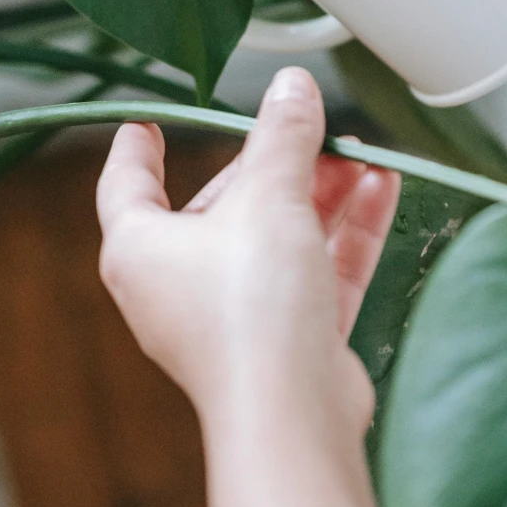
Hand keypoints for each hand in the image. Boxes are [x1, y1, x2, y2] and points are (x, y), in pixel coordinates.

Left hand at [96, 67, 399, 440]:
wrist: (292, 416)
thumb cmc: (251, 311)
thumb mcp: (270, 199)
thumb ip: (283, 138)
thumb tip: (293, 90)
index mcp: (140, 252)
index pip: (126, 186)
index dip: (137, 151)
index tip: (148, 124)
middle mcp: (179, 288)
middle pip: (221, 206)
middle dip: (273, 164)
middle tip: (310, 125)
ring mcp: (235, 318)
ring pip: (277, 238)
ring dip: (320, 193)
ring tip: (361, 154)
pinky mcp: (288, 344)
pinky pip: (315, 274)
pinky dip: (344, 234)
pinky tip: (380, 192)